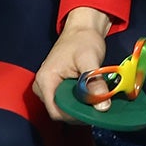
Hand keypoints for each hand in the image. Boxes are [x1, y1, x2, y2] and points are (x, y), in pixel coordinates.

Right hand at [33, 6, 115, 120]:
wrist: (82, 28)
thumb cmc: (83, 40)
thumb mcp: (90, 59)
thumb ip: (94, 82)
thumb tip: (102, 106)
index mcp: (45, 80)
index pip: (56, 112)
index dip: (75, 116)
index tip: (93, 113)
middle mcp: (42, 86)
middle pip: (59, 111)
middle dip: (79, 112)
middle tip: (98, 107)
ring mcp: (48, 87)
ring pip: (63, 107)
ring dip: (80, 107)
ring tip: (96, 101)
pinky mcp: (55, 86)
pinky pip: (66, 100)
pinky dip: (79, 101)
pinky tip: (91, 97)